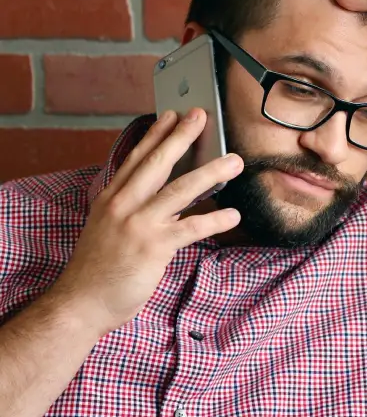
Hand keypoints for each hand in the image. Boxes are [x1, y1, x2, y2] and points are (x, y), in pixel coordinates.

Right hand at [48, 109, 244, 337]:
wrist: (83, 301)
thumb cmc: (100, 270)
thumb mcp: (110, 230)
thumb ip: (135, 212)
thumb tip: (169, 203)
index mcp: (111, 199)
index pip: (136, 159)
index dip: (155, 135)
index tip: (170, 114)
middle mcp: (123, 205)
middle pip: (157, 163)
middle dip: (181, 137)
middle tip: (201, 116)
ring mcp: (138, 224)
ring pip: (180, 190)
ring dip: (211, 173)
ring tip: (234, 160)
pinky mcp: (154, 247)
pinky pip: (191, 228)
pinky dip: (215, 219)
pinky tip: (234, 215)